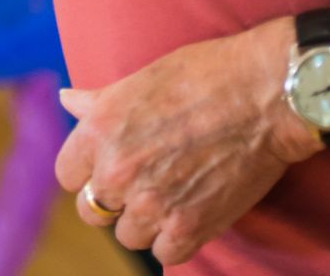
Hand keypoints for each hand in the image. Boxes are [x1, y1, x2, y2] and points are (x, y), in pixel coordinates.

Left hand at [55, 19, 321, 264]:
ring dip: (144, 221)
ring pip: (128, 235)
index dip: (86, 172)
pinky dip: (174, 240)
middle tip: (141, 183)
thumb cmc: (202, 76)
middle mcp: (117, 170)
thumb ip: (99, 101)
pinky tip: (188, 214)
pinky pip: (164, 253)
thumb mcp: (140, 79)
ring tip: (169, 195)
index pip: (67, 175)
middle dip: (112, 200)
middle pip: (92, 211)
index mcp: (99, 131)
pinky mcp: (189, 227)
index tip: (106, 167)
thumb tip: (68, 100)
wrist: (262, 95)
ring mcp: (152, 203)